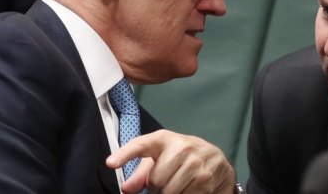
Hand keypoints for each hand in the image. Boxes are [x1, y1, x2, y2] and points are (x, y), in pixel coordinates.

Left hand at [106, 129, 235, 193]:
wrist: (216, 159)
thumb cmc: (184, 156)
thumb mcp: (162, 158)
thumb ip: (141, 173)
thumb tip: (127, 189)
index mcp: (165, 139)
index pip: (142, 144)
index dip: (125, 154)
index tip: (111, 163)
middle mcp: (182, 147)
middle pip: (155, 181)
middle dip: (157, 187)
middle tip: (165, 182)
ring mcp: (195, 163)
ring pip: (169, 192)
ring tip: (176, 184)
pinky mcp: (205, 179)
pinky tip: (187, 188)